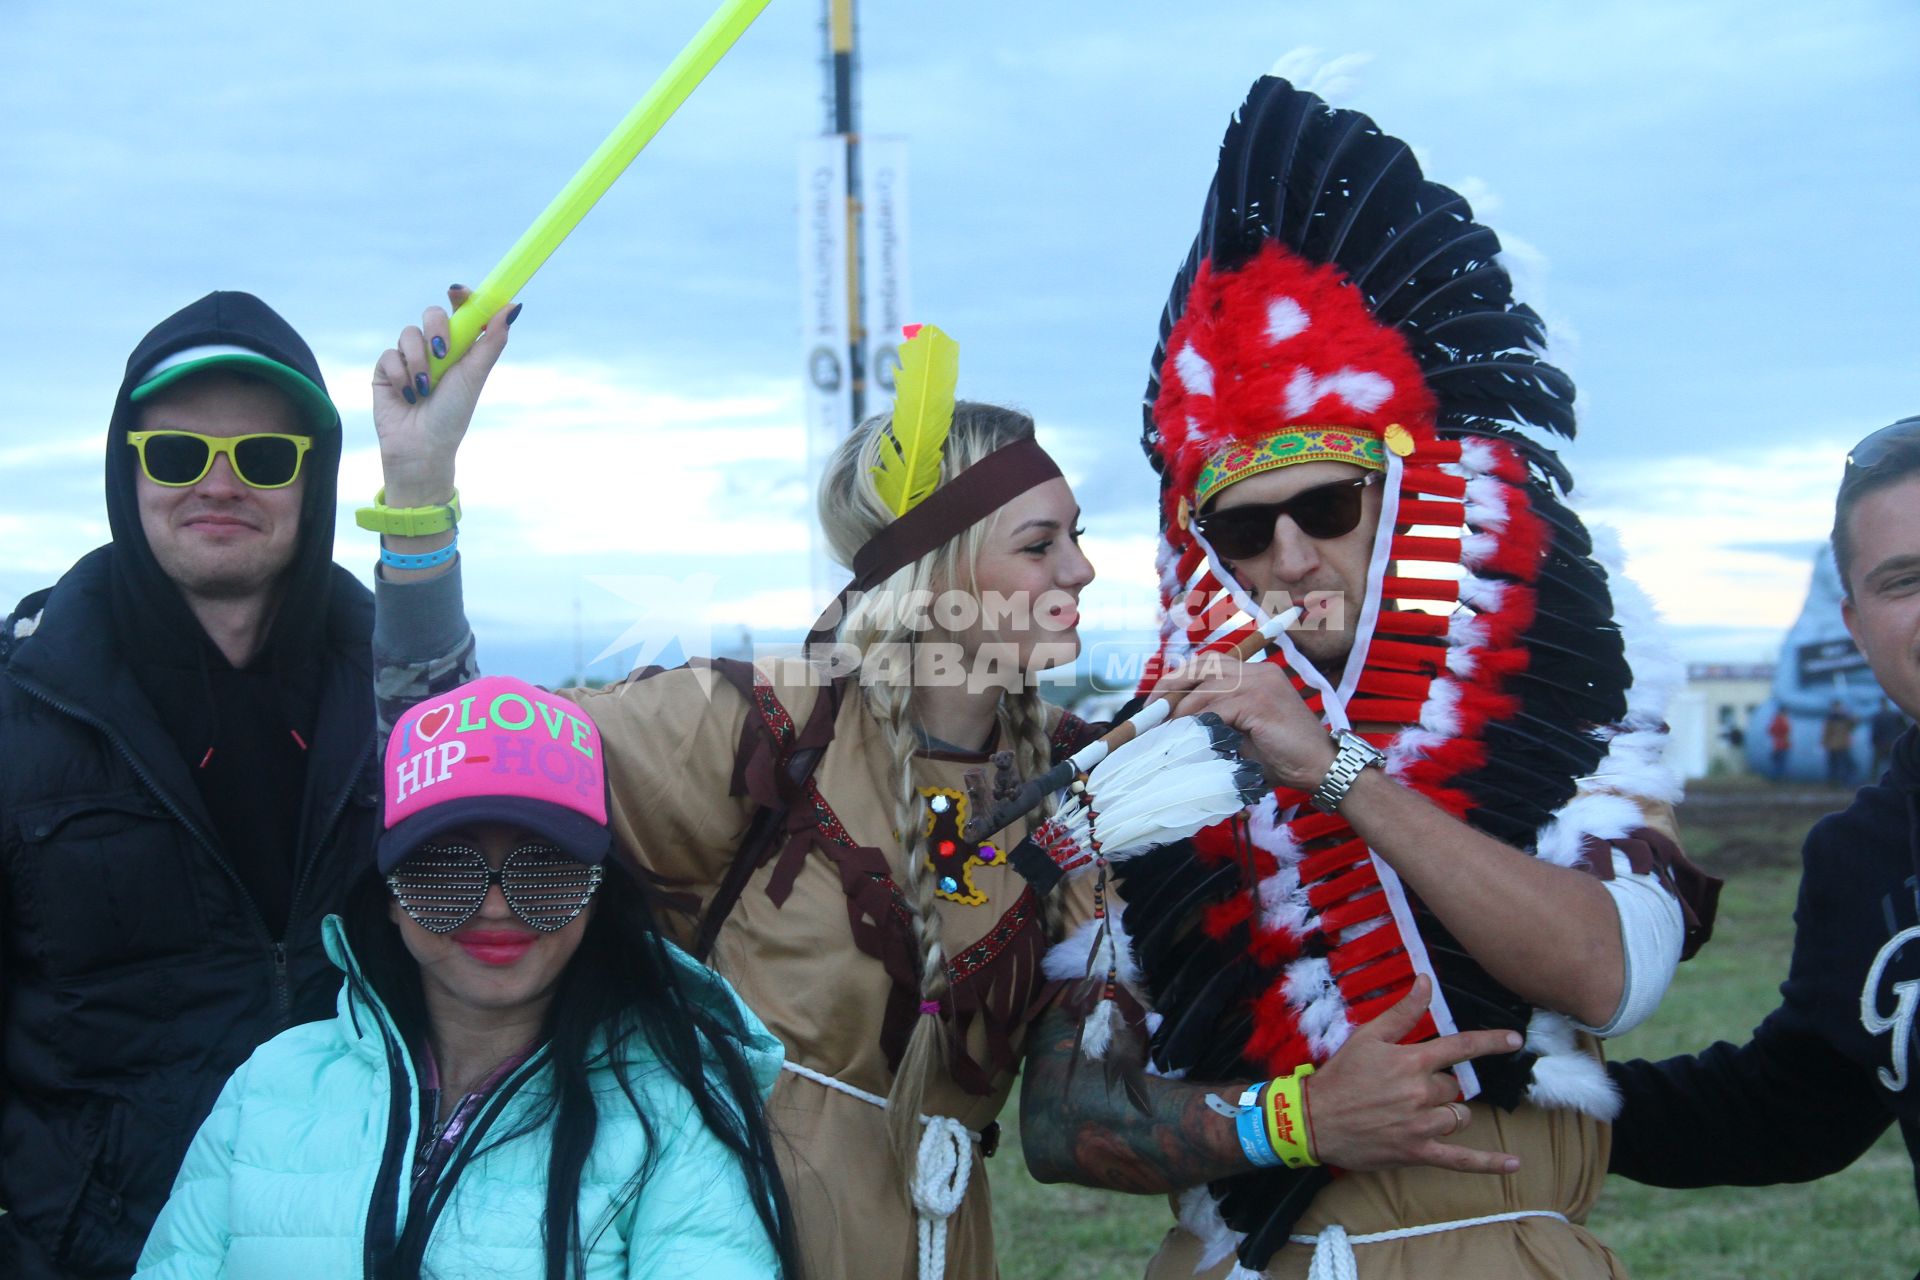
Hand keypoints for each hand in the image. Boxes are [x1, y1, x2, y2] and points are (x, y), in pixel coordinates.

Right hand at [371, 285, 517, 504]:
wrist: (422, 446)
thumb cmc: (453, 414)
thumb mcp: (476, 375)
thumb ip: (492, 341)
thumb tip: (513, 307)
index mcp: (461, 348)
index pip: (461, 311)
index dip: (462, 297)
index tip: (459, 292)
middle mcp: (434, 349)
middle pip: (432, 313)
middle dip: (437, 327)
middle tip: (442, 352)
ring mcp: (409, 358)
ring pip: (409, 333)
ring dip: (418, 362)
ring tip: (424, 389)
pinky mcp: (385, 370)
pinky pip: (389, 355)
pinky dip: (400, 375)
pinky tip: (407, 395)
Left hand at [1153, 653, 1334, 791]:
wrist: (1319, 769)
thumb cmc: (1281, 758)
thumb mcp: (1241, 734)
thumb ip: (1214, 722)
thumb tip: (1173, 726)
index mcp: (1255, 674)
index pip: (1208, 664)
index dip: (1178, 680)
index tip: (1156, 703)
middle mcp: (1258, 671)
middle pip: (1202, 666)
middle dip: (1170, 686)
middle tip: (1150, 712)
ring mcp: (1260, 683)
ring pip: (1206, 688)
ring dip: (1180, 711)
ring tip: (1166, 731)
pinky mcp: (1260, 701)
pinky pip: (1217, 708)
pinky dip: (1198, 724)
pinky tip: (1188, 738)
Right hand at [1303, 975, 1524, 1174]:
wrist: (1313, 1120)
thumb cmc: (1340, 1076)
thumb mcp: (1368, 1036)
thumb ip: (1403, 1011)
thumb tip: (1426, 981)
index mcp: (1412, 1061)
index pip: (1461, 1047)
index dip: (1492, 1042)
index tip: (1516, 1039)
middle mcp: (1422, 1093)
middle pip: (1455, 1086)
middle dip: (1439, 1085)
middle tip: (1408, 1087)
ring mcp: (1422, 1125)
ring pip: (1459, 1116)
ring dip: (1448, 1112)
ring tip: (1418, 1112)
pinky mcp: (1418, 1152)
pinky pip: (1461, 1159)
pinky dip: (1488, 1163)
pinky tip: (1512, 1164)